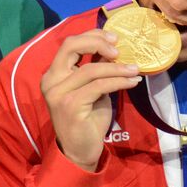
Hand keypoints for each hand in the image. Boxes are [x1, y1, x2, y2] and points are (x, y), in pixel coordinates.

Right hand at [40, 30, 140, 170]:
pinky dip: (119, 81)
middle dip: (98, 42)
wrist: (80, 151)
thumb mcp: (93, 89)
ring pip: (91, 68)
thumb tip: (114, 49)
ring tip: (135, 70)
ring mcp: (58, 93)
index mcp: (54, 74)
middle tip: (119, 49)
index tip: (114, 38)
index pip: (69, 43)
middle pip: (71, 46)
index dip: (92, 35)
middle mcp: (51, 80)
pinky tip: (132, 82)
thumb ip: (97, 69)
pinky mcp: (70, 105)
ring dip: (118, 68)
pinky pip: (99, 86)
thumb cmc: (87, 120)